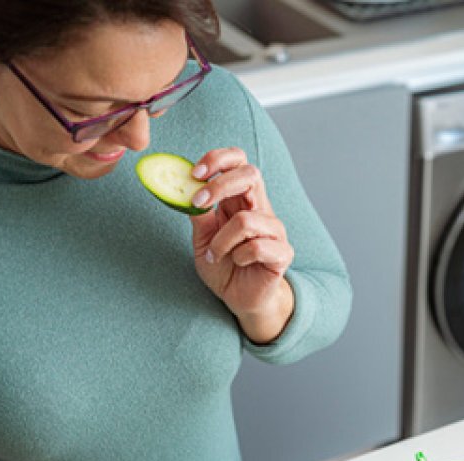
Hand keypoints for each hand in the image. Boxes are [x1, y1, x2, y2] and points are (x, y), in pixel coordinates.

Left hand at [188, 148, 295, 343]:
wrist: (240, 298)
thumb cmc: (223, 265)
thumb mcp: (201, 237)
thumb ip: (198, 214)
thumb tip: (181, 188)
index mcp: (241, 199)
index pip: (239, 161)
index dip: (218, 159)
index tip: (194, 173)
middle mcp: (261, 208)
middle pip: (251, 175)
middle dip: (220, 185)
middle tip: (198, 202)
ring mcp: (274, 230)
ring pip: (246, 220)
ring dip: (221, 239)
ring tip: (215, 254)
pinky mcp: (282, 253)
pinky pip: (258, 247)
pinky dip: (239, 256)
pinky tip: (237, 263)